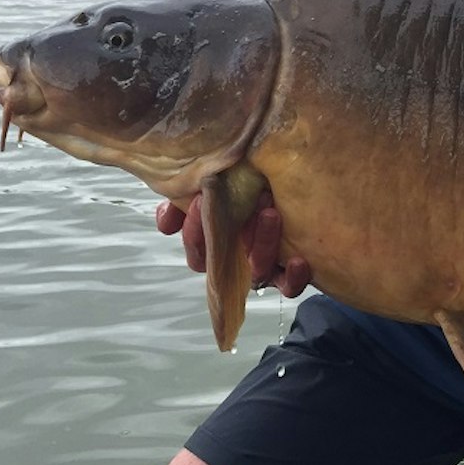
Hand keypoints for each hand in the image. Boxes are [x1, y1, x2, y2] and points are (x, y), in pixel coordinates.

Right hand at [155, 190, 311, 297]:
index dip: (194, 234)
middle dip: (219, 236)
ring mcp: (267, 265)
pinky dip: (293, 277)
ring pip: (258, 273)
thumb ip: (186, 201)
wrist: (298, 180)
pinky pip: (291, 284)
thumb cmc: (253, 185)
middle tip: (229, 202)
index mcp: (221, 242)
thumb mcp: (218, 184)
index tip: (199, 200)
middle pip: (222, 265)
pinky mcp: (294, 271)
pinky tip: (298, 260)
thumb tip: (165, 222)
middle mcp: (241, 258)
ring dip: (261, 245)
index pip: (199, 254)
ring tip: (268, 213)